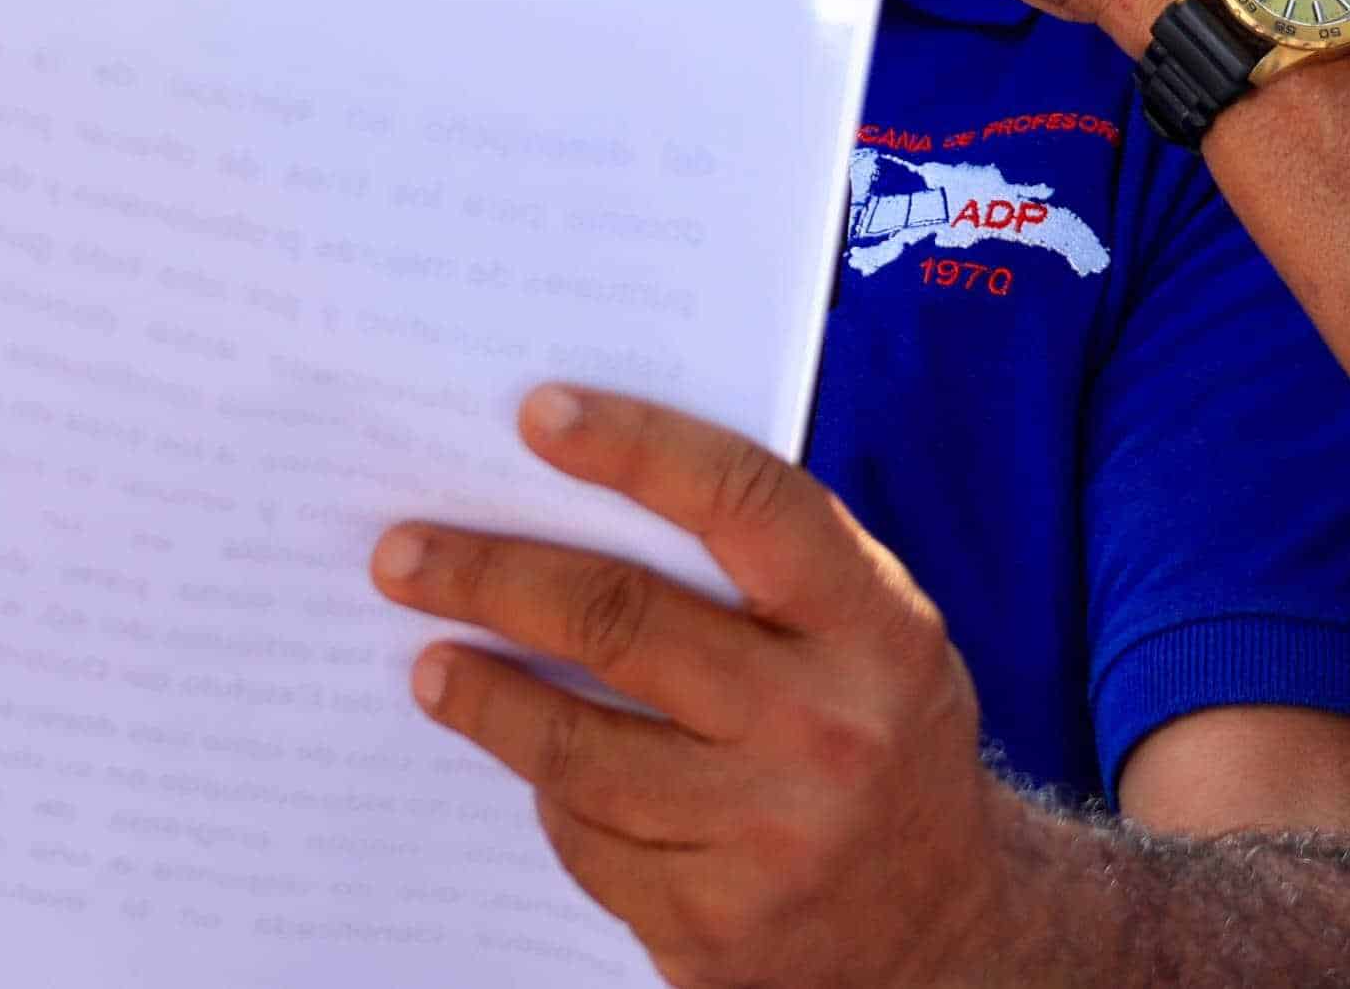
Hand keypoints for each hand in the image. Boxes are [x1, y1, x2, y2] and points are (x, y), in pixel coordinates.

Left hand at [373, 385, 1016, 988]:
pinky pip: (589, 840)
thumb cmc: (876, 739)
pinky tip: (529, 769)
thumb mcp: (870, 641)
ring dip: (482, 695)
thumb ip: (765, 573)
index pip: (747, 504)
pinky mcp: (713, 925)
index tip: (537, 414)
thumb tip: (577, 492)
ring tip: (431, 662)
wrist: (946, 939)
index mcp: (876, 626)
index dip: (638, 448)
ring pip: (577, 747)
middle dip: (492, 575)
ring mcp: (771, 836)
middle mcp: (830, 727)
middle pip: (623, 621)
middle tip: (404, 553)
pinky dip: (549, 797)